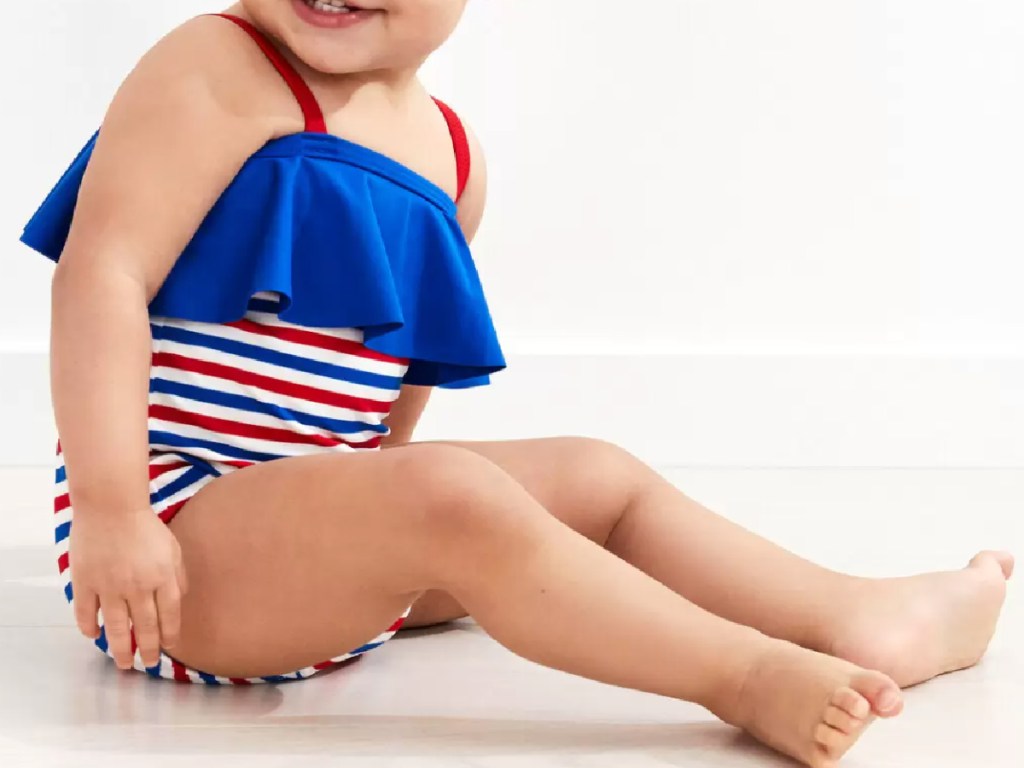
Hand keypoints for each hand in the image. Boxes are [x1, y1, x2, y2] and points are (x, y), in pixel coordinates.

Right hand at [68, 508, 188, 669]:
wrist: (111, 505)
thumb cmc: (144, 525)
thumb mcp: (172, 547)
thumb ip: (178, 575)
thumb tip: (181, 599)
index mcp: (162, 577)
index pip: (169, 615)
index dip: (170, 634)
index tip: (170, 648)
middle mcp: (137, 586)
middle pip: (144, 626)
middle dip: (147, 649)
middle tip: (148, 664)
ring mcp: (109, 586)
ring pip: (115, 626)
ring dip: (120, 648)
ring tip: (124, 663)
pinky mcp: (85, 582)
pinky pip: (85, 612)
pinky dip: (89, 626)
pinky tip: (93, 636)